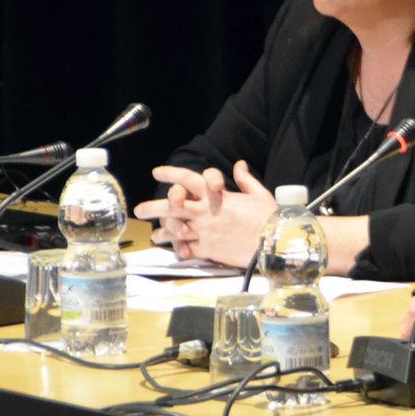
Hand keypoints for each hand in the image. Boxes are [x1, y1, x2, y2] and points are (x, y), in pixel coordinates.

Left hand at [133, 161, 276, 268]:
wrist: (275, 242)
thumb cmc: (270, 218)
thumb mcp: (260, 194)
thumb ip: (245, 180)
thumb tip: (239, 165)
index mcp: (218, 197)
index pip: (190, 180)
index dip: (172, 174)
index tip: (157, 172)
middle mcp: (207, 213)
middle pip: (173, 206)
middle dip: (153, 207)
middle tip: (139, 210)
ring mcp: (205, 232)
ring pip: (175, 230)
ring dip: (162, 232)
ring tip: (154, 235)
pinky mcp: (209, 249)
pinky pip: (187, 249)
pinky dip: (179, 250)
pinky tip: (174, 250)